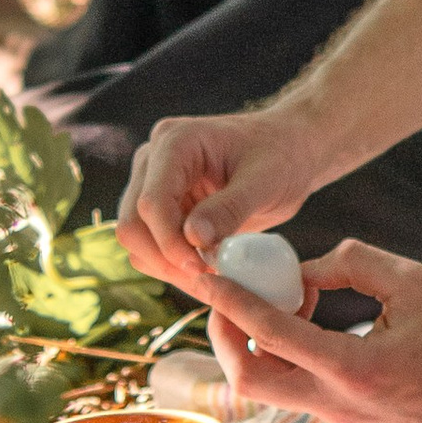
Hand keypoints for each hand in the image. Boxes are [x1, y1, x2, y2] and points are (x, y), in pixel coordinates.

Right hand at [117, 106, 328, 302]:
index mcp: (176, 142)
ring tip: (210, 277)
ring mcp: (153, 182)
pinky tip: (205, 269)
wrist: (288, 151)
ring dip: (165, 265)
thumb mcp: (265, 181)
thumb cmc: (281, 156)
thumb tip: (192, 239)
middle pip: (133, 222)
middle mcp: (154, 159)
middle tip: (207, 280)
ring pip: (135, 237)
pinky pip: (149, 244)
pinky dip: (171, 264)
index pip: (153, 201)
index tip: (201, 268)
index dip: (170, 242)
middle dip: (164, 258)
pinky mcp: (162, 205)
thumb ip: (229, 208)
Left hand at [206, 241, 421, 422]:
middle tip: (223, 295)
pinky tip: (299, 318)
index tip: (207, 277)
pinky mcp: (340, 419)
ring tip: (269, 300)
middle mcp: (335, 402)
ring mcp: (336, 418)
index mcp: (353, 368)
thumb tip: (300, 270)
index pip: (271, 335)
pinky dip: (277, 354)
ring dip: (250, 346)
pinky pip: (289, 389)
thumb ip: (351, 263)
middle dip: (223, 336)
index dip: (232, 303)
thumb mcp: (411, 281)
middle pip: (248, 380)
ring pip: (264, 390)